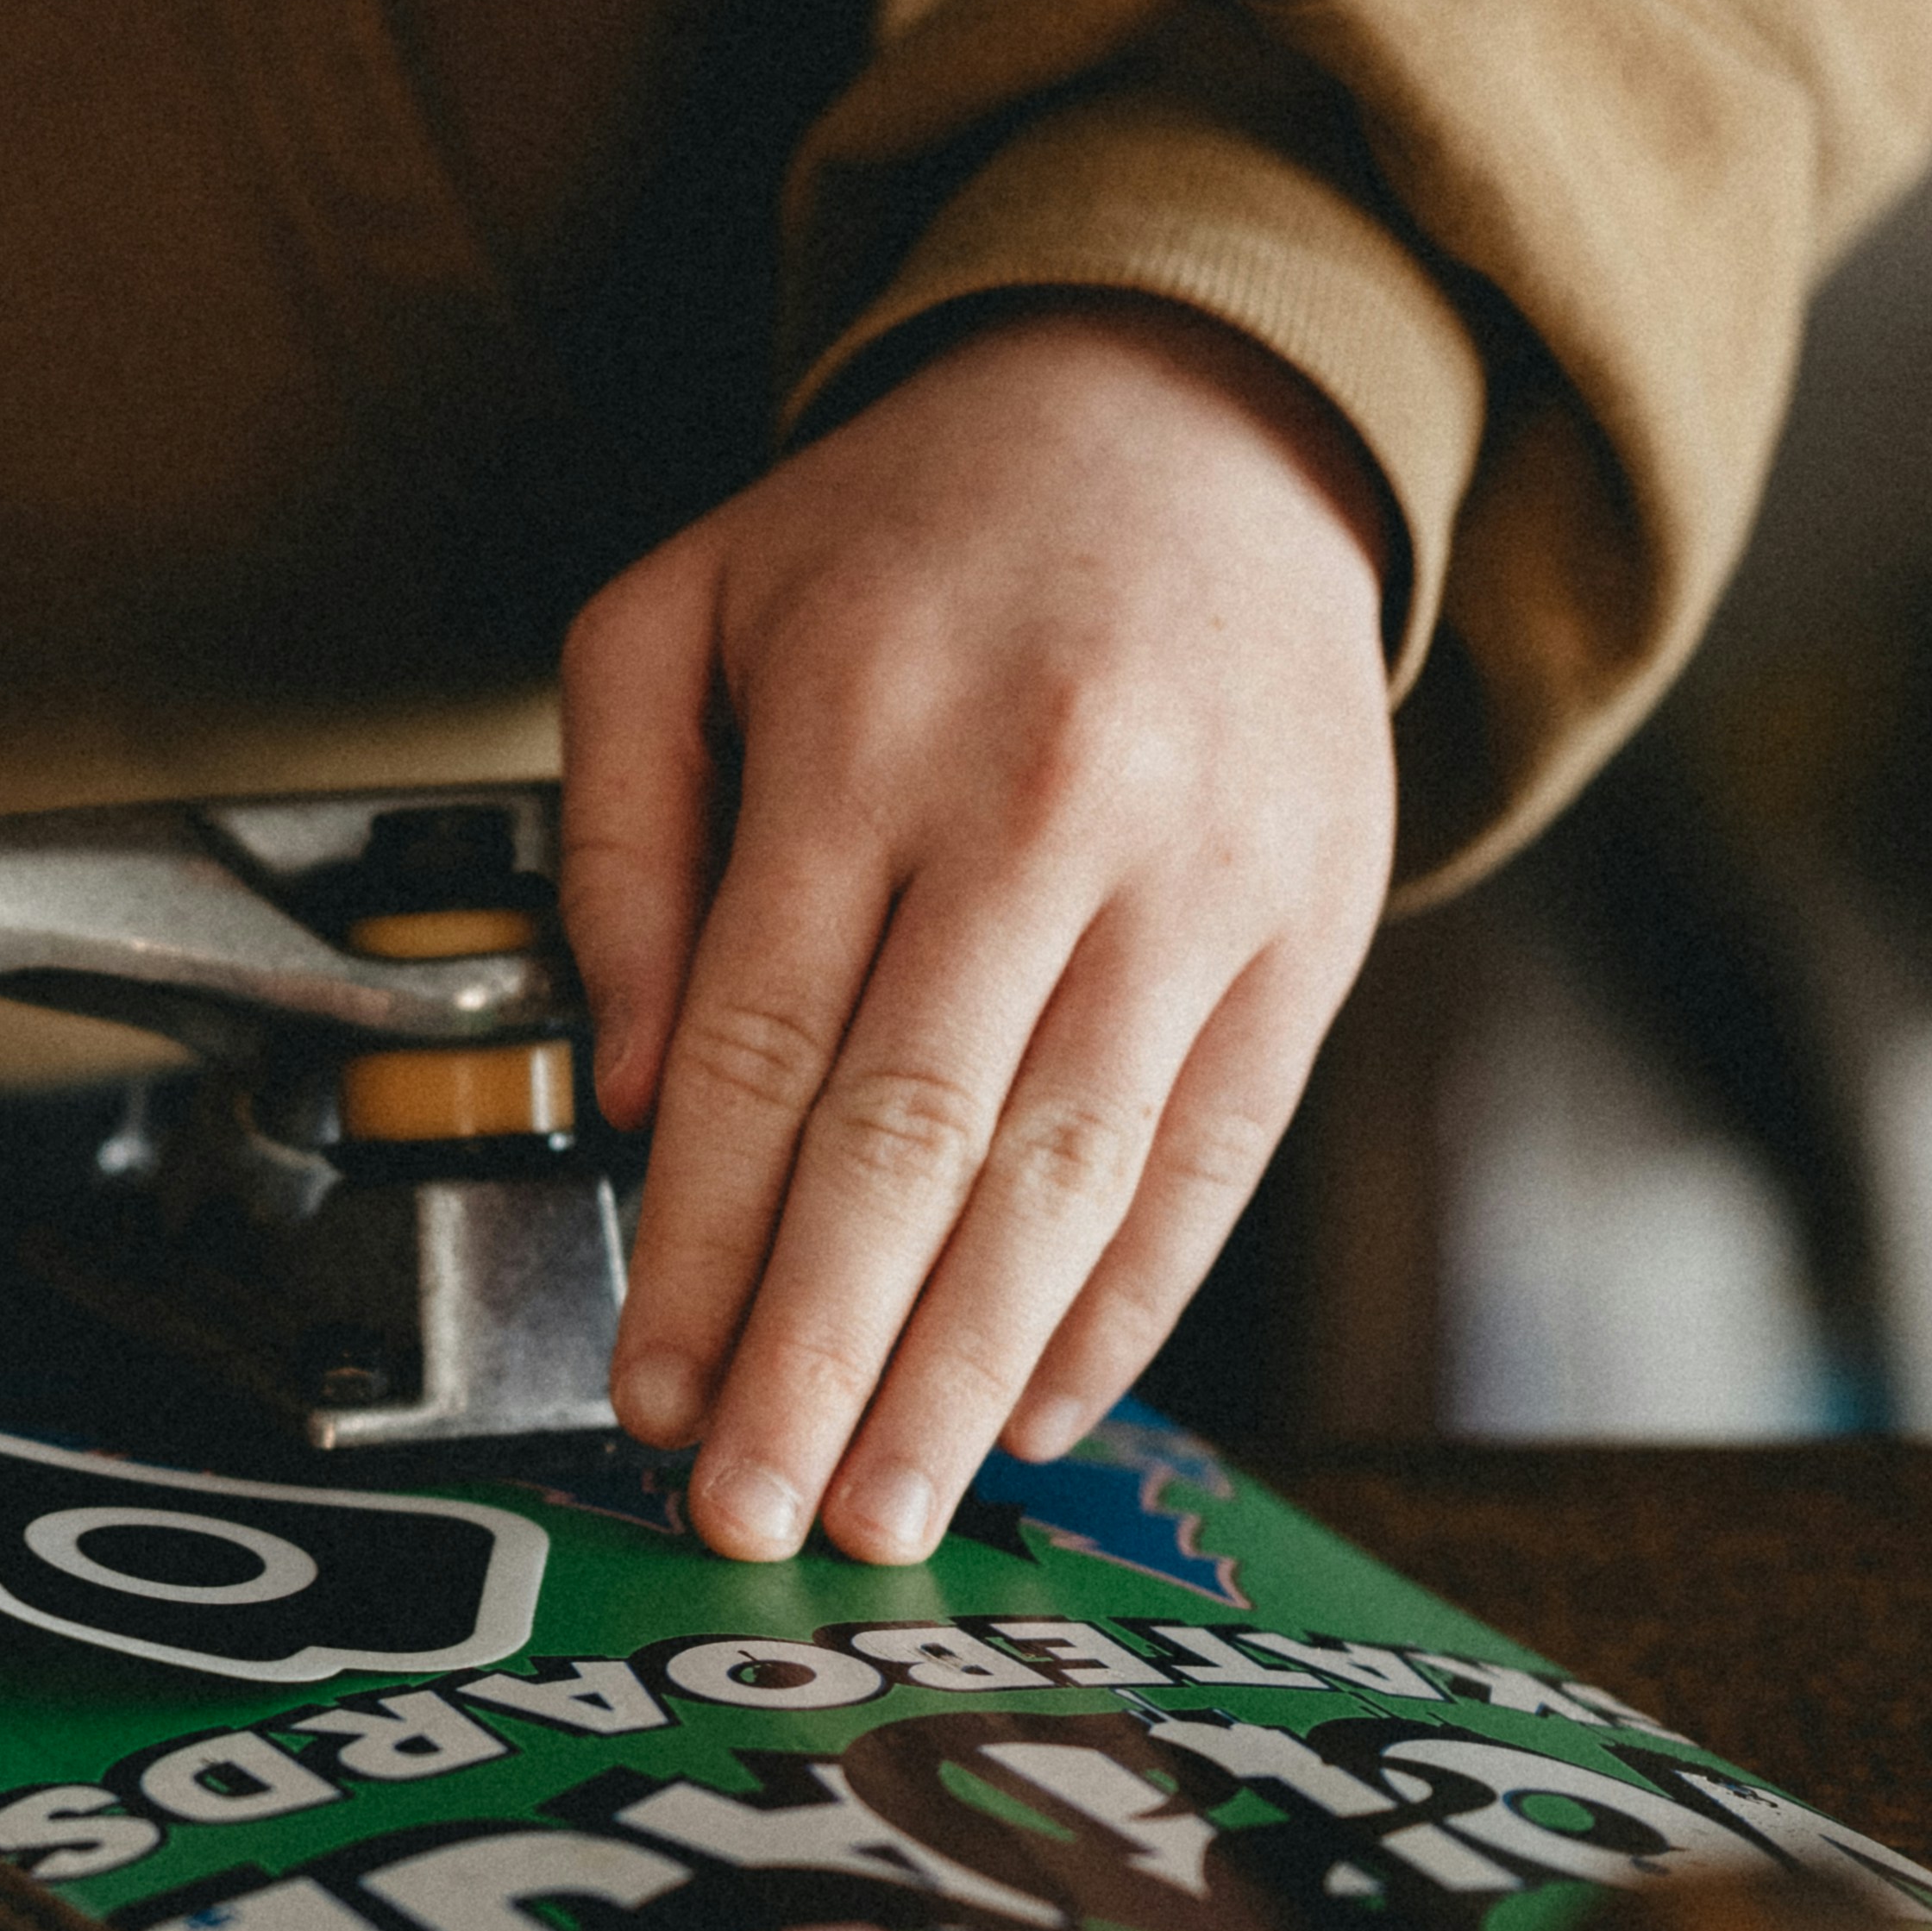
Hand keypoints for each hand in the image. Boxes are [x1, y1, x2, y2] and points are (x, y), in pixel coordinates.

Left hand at [557, 298, 1398, 1565]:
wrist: (1192, 411)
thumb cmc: (901, 537)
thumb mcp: (676, 614)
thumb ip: (620, 845)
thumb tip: (623, 1093)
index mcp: (866, 732)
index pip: (757, 1052)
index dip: (697, 1251)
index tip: (649, 1398)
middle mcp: (1044, 810)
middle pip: (911, 1144)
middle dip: (823, 1358)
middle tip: (752, 1519)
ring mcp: (1202, 878)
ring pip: (1069, 1181)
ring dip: (968, 1375)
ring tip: (883, 1505)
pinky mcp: (1311, 925)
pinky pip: (1213, 1158)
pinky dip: (1125, 1304)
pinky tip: (1041, 1411)